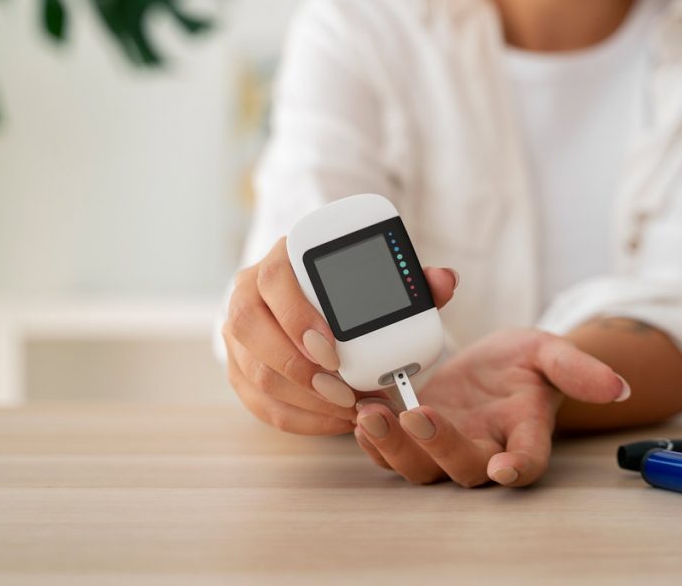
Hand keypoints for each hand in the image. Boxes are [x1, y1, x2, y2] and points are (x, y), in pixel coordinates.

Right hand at [223, 236, 458, 434]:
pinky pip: (259, 403)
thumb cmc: (348, 290)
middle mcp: (248, 293)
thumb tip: (444, 281)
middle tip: (345, 392)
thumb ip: (412, 281)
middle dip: (299, 368)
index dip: (298, 316)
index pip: (274, 280)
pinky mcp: (239, 370)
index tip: (332, 349)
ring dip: (303, 398)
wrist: (312, 301)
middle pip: (251, 329)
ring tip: (348, 409)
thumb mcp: (379, 278)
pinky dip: (300, 418)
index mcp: (281, 260)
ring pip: (255, 372)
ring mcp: (237, 335)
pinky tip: (335, 421)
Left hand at [353, 329, 630, 486]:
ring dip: (394, 446)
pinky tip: (360, 412)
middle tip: (418, 414)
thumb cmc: (526, 364)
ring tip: (372, 413)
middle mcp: (486, 449)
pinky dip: (373, 440)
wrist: (494, 366)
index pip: (528, 460)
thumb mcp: (551, 353)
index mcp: (525, 432)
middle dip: (439, 446)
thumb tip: (618, 386)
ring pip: (420, 468)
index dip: (518, 466)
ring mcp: (447, 446)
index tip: (506, 467)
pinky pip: (390, 453)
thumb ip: (578, 369)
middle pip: (464, 468)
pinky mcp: (415, 437)